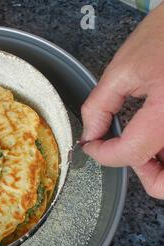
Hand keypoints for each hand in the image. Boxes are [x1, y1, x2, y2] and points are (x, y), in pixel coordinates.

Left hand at [81, 4, 163, 198]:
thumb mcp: (124, 69)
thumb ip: (99, 107)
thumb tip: (89, 134)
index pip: (131, 153)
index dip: (103, 155)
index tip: (93, 146)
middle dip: (141, 174)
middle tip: (123, 152)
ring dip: (157, 166)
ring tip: (140, 142)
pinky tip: (155, 135)